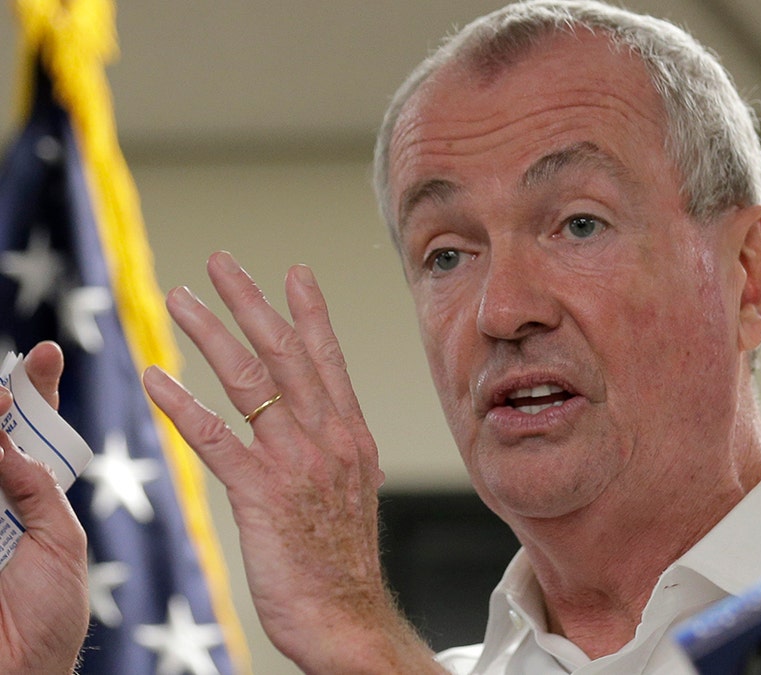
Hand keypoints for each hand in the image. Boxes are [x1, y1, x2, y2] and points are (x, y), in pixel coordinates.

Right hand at [0, 341, 87, 673]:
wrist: (20, 671)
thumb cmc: (47, 618)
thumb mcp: (60, 543)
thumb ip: (37, 488)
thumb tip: (8, 439)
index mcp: (20, 499)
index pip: (22, 435)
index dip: (33, 394)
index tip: (48, 357)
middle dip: (3, 405)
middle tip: (11, 394)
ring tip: (1, 412)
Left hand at [142, 252, 441, 672]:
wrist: (348, 617)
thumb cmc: (343, 565)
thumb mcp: (354, 496)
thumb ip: (341, 456)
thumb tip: (337, 436)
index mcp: (351, 437)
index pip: (327, 360)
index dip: (309, 313)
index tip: (294, 272)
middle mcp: (329, 438)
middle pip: (285, 355)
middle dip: (251, 303)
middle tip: (222, 263)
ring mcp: (298, 462)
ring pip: (250, 382)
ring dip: (211, 334)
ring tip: (179, 300)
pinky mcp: (263, 493)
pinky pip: (216, 438)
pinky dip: (183, 404)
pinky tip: (156, 378)